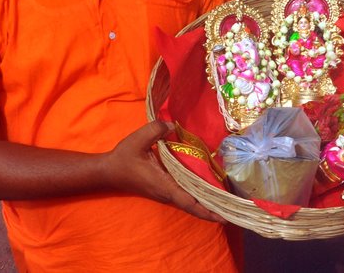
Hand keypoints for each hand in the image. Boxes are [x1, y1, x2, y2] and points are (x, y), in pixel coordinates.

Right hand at [103, 120, 226, 222]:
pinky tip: (207, 189)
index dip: (207, 210)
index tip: (224, 216)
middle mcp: (166, 193)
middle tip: (234, 211)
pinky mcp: (163, 189)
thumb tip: (174, 127)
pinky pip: (184, 196)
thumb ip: (157, 129)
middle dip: (213, 210)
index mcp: (163, 185)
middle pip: (193, 206)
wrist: (109, 171)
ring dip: (206, 203)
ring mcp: (165, 193)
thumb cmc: (123, 157)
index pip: (189, 202)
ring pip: (189, 202)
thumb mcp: (138, 138)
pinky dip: (197, 196)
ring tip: (226, 201)